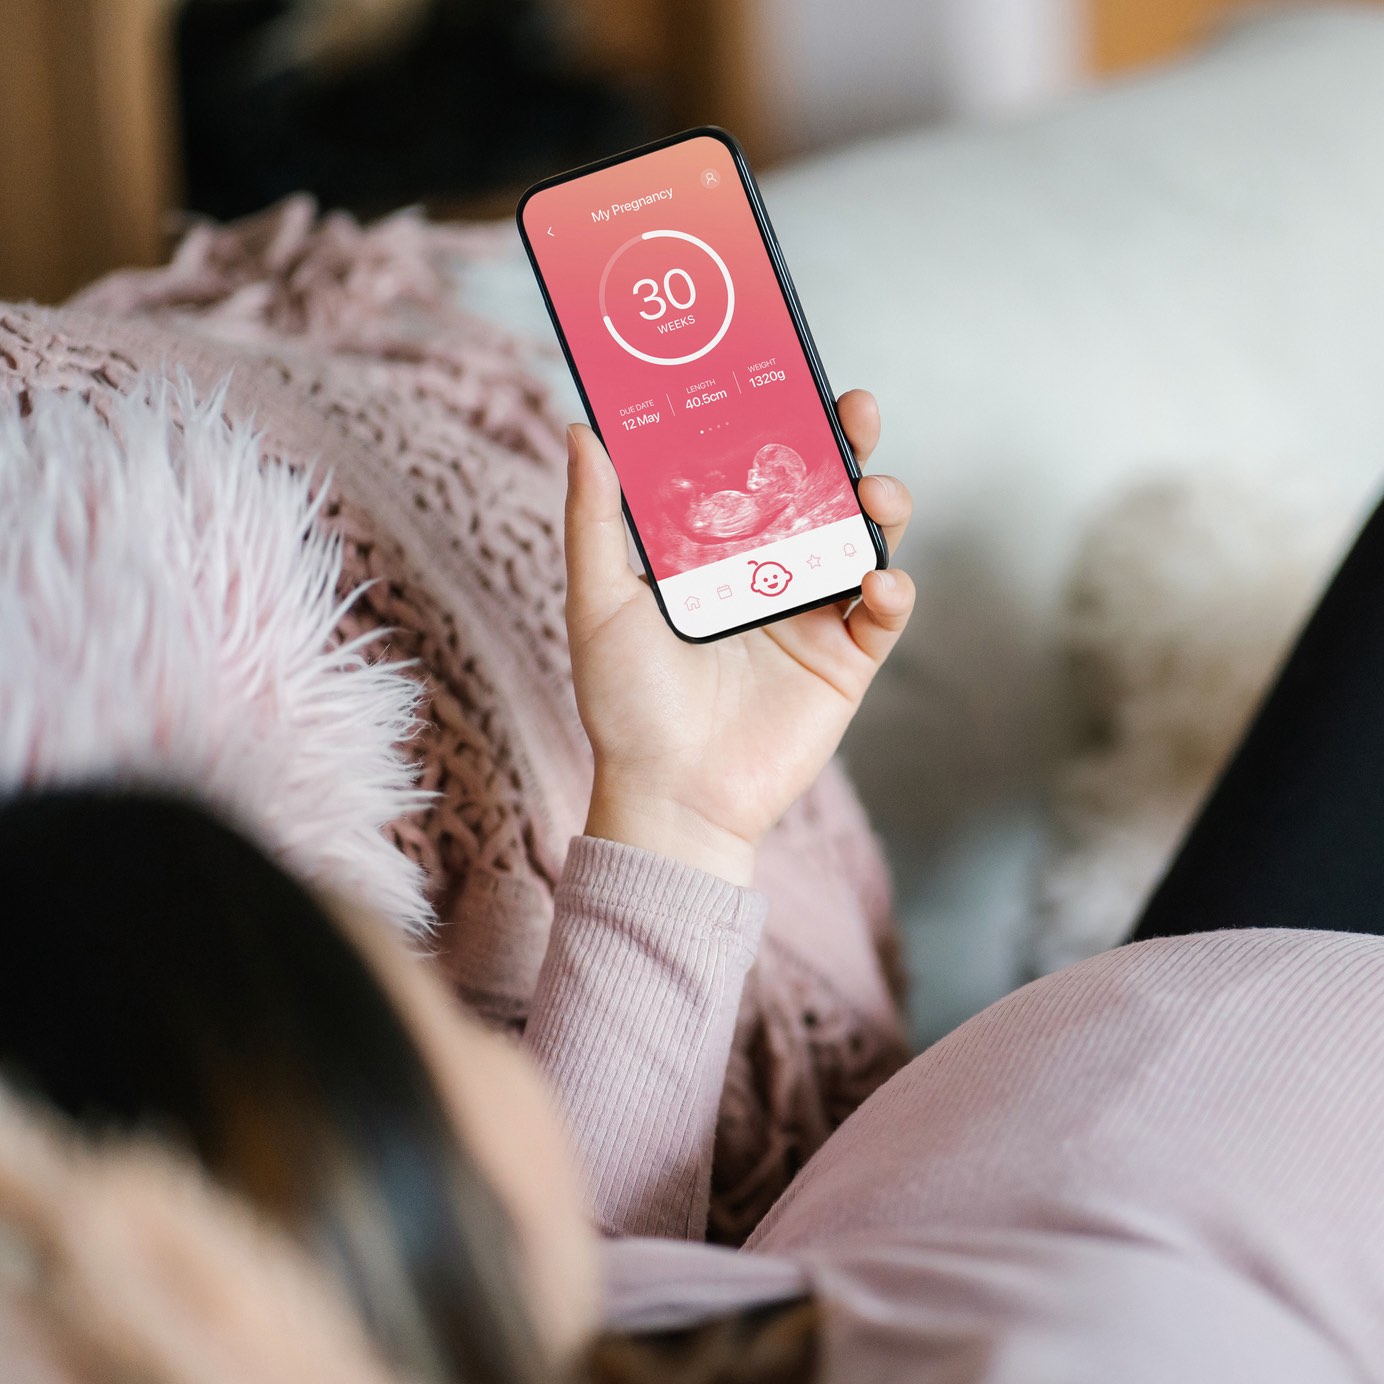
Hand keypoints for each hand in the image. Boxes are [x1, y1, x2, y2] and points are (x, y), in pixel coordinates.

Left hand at [565, 390, 914, 884]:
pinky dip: (891, 589)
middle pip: (823, 492)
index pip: (757, 470)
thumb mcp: (599, 601)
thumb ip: (594, 517)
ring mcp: (812, 617)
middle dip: (848, 446)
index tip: (787, 376)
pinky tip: (874, 578)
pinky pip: (884, 614)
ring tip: (874, 493)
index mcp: (718, 552)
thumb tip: (581, 428)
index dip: (779, 423)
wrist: (670, 796)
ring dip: (882, 504)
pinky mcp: (845, 663)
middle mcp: (770, 573)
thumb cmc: (626, 702)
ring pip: (866, 540)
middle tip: (855, 411)